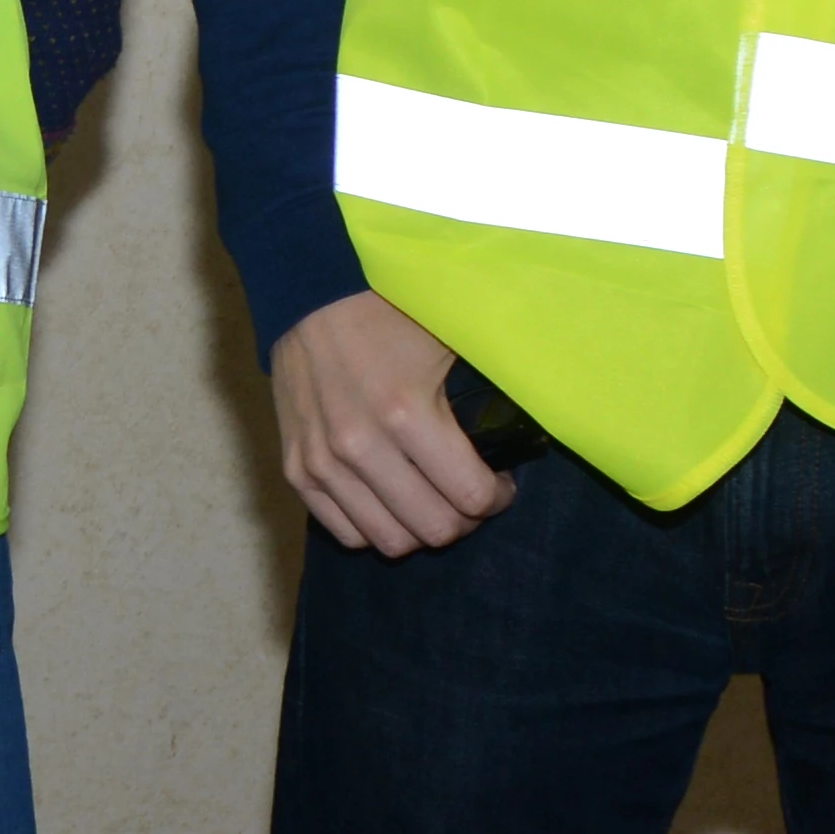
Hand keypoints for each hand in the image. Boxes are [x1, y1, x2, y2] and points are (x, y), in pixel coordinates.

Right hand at [267, 289, 514, 555]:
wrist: (308, 292)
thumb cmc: (388, 309)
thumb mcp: (450, 334)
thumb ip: (492, 380)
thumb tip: (539, 415)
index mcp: (406, 412)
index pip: (470, 496)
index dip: (497, 497)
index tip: (500, 482)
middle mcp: (360, 447)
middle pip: (432, 529)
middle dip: (464, 518)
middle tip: (468, 493)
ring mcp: (322, 463)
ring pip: (389, 541)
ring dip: (420, 527)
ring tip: (430, 500)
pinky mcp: (296, 469)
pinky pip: (345, 532)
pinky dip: (375, 526)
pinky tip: (390, 500)